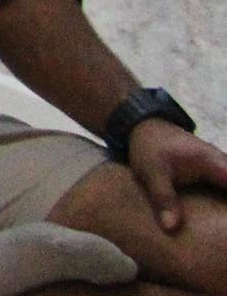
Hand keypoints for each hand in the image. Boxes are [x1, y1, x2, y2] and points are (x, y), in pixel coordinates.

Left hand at [125, 118, 226, 233]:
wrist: (145, 128)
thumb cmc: (149, 148)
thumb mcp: (152, 173)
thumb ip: (164, 199)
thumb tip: (171, 229)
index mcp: (213, 163)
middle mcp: (223, 164)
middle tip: (226, 234)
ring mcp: (221, 166)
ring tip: (224, 233)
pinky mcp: (215, 171)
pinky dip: (224, 200)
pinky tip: (222, 217)